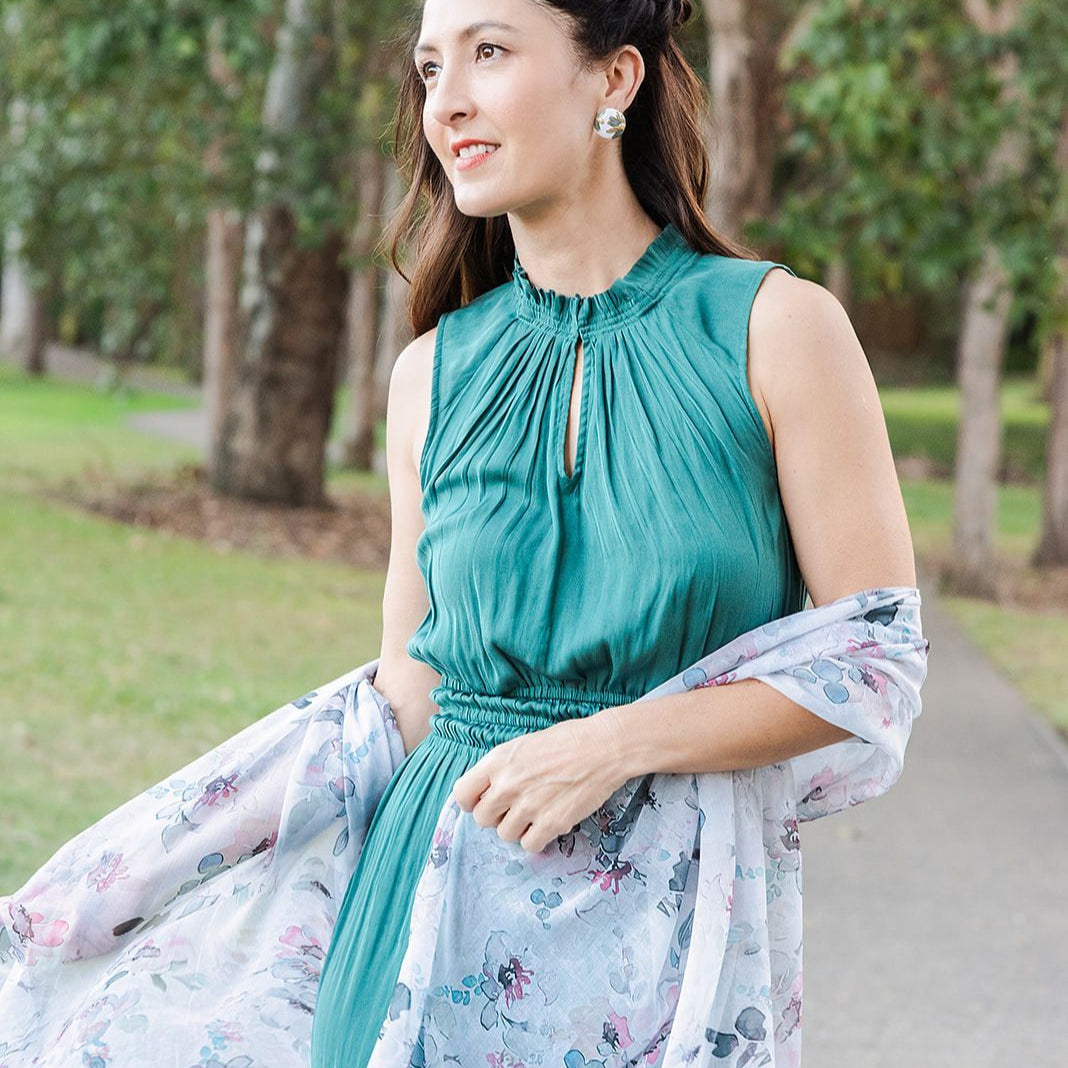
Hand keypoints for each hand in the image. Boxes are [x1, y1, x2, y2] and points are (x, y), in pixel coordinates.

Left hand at [450, 707, 629, 853]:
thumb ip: (503, 768)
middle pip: (482, 819)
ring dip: (518, 827)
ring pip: (505, 834)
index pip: (462, 793)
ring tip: (536, 812)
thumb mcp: (524, 745)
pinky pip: (529, 845)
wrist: (603, 747)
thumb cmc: (567, 741)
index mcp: (498, 761)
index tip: (484, 801)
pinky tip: (549, 822)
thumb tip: (490, 791)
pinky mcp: (551, 823)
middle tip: (515, 807)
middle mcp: (508, 784)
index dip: (472, 801)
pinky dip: (537, 838)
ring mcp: (528, 806)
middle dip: (497, 815)